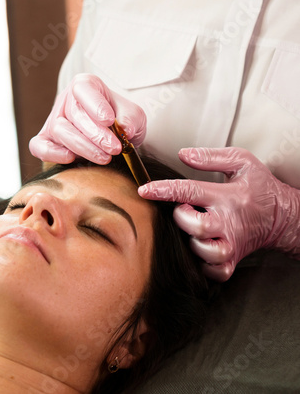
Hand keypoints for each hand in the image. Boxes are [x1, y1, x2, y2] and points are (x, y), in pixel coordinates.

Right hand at [29, 73, 145, 163]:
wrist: (114, 137)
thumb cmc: (121, 121)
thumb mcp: (134, 115)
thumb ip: (131, 118)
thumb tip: (124, 129)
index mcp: (85, 86)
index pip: (84, 89)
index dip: (95, 105)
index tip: (110, 120)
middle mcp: (66, 100)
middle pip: (74, 114)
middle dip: (96, 134)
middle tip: (114, 148)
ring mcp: (54, 120)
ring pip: (60, 131)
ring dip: (83, 147)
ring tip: (105, 158)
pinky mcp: (46, 140)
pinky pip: (40, 146)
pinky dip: (52, 153)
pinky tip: (71, 158)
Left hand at [139, 147, 299, 281]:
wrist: (282, 215)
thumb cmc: (260, 187)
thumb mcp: (241, 161)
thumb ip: (211, 157)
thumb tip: (183, 154)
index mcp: (228, 196)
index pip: (189, 191)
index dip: (164, 190)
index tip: (145, 190)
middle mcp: (229, 222)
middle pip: (196, 226)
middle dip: (181, 217)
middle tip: (184, 209)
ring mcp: (232, 244)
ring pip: (204, 251)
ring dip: (192, 240)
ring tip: (195, 228)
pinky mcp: (233, 260)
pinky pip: (214, 270)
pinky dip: (203, 263)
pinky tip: (201, 248)